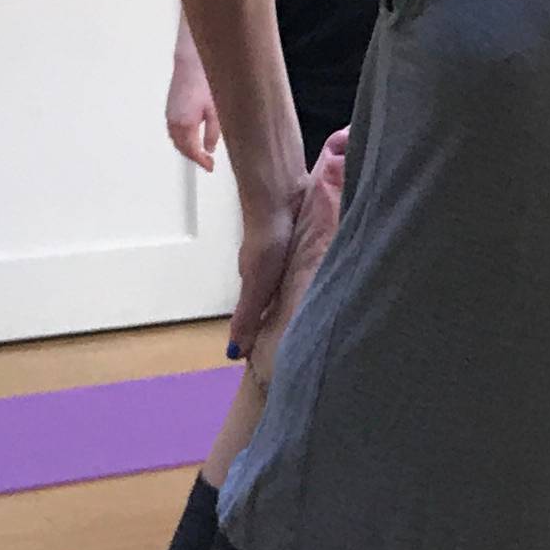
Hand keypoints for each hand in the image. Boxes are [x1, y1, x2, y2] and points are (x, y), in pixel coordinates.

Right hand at [165, 57, 219, 171]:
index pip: (191, 151)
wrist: (191, 62)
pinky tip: (191, 137)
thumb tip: (209, 148)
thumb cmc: (203, 81)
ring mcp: (169, 114)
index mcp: (185, 123)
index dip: (201, 162)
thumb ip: (213, 133)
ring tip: (200, 151)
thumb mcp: (215, 110)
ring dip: (186, 148)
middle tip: (206, 161)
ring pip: (175, 140)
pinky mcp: (169, 108)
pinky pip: (173, 130)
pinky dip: (181, 138)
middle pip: (181, 148)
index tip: (210, 166)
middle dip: (193, 157)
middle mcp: (174, 121)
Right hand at [227, 167, 311, 358]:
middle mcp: (265, 268)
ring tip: (311, 313)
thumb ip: (247, 315)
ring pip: (287, 280)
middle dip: (281, 316)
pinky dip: (305, 273)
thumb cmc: (268, 239)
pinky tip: (316, 278)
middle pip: (272, 297)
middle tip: (298, 338)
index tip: (273, 354)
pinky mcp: (296, 235)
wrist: (279, 195)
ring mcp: (281, 251)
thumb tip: (233, 352)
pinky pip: (302, 261)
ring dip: (294, 294)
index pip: (256, 314)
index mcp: (252, 280)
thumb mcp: (257, 283)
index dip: (263, 333)